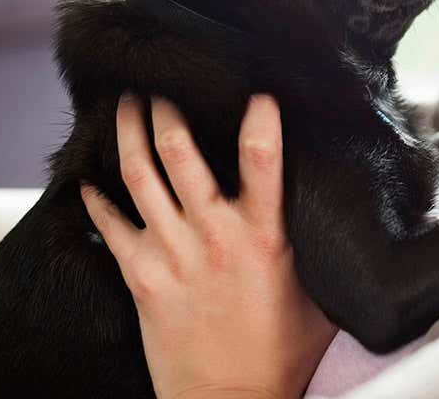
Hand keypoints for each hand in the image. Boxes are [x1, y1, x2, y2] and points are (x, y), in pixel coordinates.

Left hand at [80, 92, 337, 398]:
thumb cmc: (281, 351)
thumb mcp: (318, 291)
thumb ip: (318, 246)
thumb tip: (347, 213)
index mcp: (265, 235)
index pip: (264, 158)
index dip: (260, 117)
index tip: (258, 90)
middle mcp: (214, 235)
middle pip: (180, 154)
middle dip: (166, 112)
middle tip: (161, 86)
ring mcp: (171, 254)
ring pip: (139, 177)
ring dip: (130, 135)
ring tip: (127, 107)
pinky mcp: (141, 277)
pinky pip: (109, 225)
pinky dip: (97, 199)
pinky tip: (90, 181)